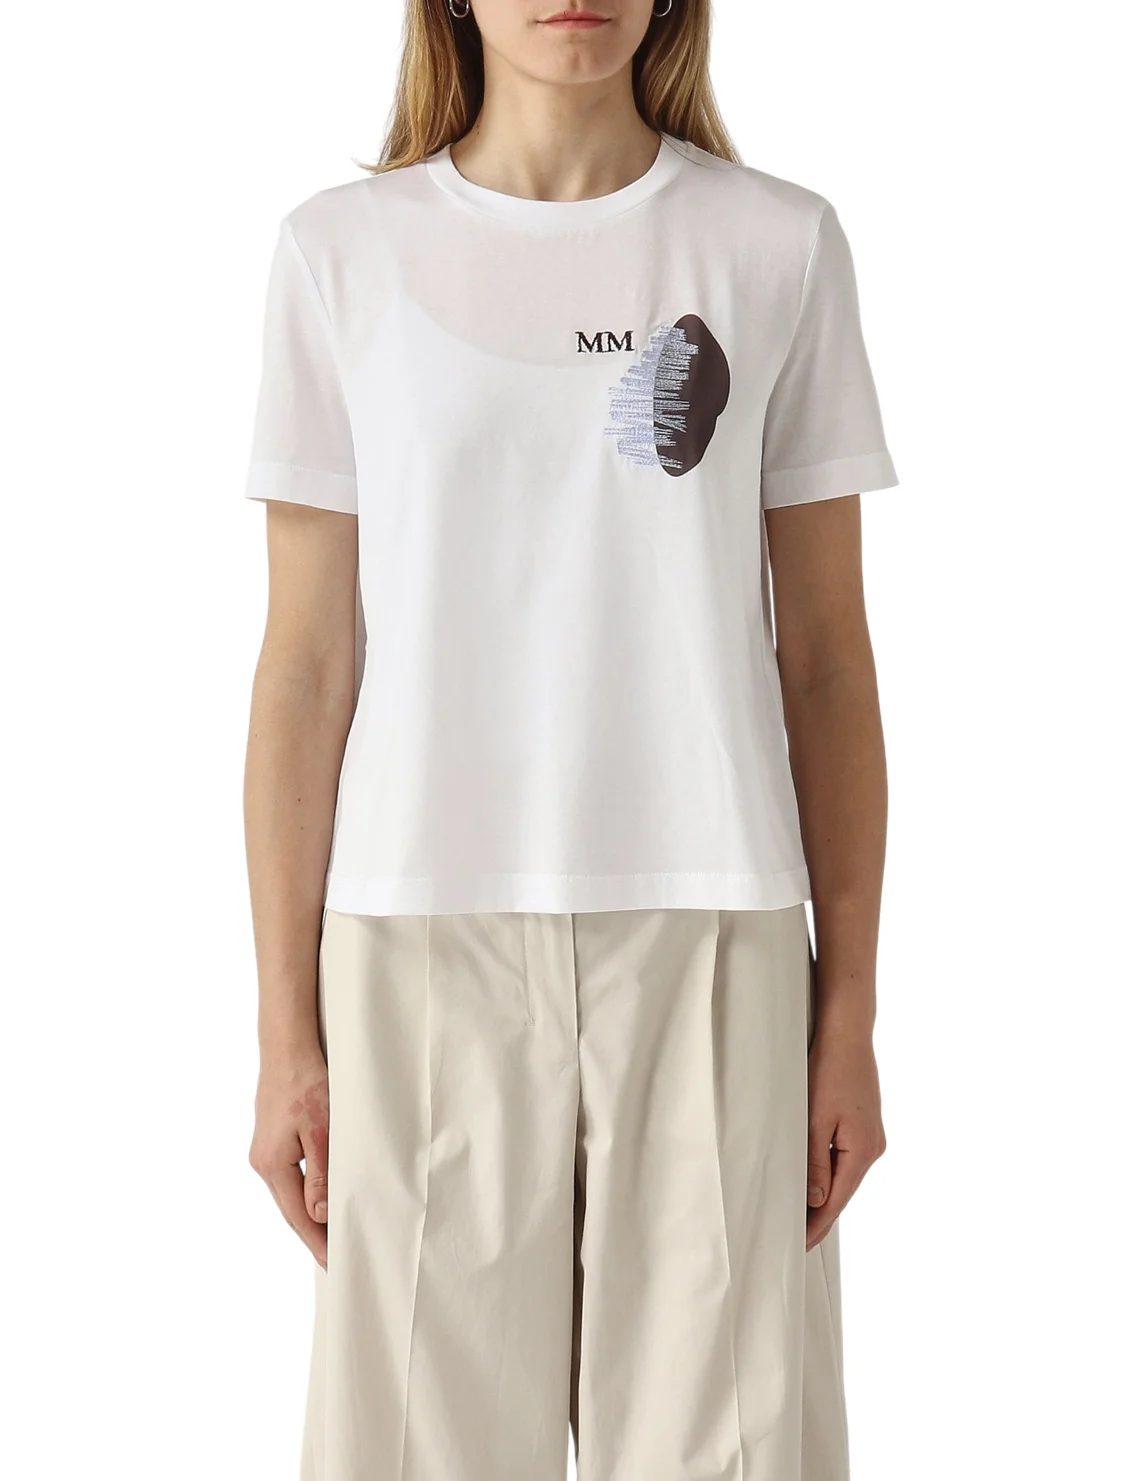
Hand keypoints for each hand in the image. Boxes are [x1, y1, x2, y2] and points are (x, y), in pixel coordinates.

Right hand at [249, 1050, 330, 1269]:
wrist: (287, 1046)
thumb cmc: (306, 1084)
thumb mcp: (321, 1130)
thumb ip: (322, 1175)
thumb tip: (320, 1215)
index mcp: (272, 1165)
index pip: (298, 1216)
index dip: (317, 1241)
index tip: (335, 1263)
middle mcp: (262, 1161)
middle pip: (290, 1208)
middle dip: (312, 1234)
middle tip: (335, 1257)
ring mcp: (264, 1149)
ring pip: (289, 1192)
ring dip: (308, 1213)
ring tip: (330, 1233)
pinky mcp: (271, 1137)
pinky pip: (289, 1175)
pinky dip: (304, 1191)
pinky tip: (317, 1196)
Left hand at [805, 1024, 885, 1251]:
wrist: (847, 1034)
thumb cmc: (829, 1071)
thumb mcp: (815, 1119)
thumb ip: (814, 1161)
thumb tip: (816, 1200)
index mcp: (862, 1151)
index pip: (837, 1201)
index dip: (817, 1224)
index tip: (800, 1245)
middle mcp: (873, 1148)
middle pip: (843, 1191)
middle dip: (820, 1214)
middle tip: (797, 1237)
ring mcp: (872, 1136)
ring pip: (845, 1174)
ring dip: (825, 1193)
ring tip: (803, 1215)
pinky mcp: (865, 1124)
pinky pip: (846, 1158)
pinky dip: (831, 1172)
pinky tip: (818, 1179)